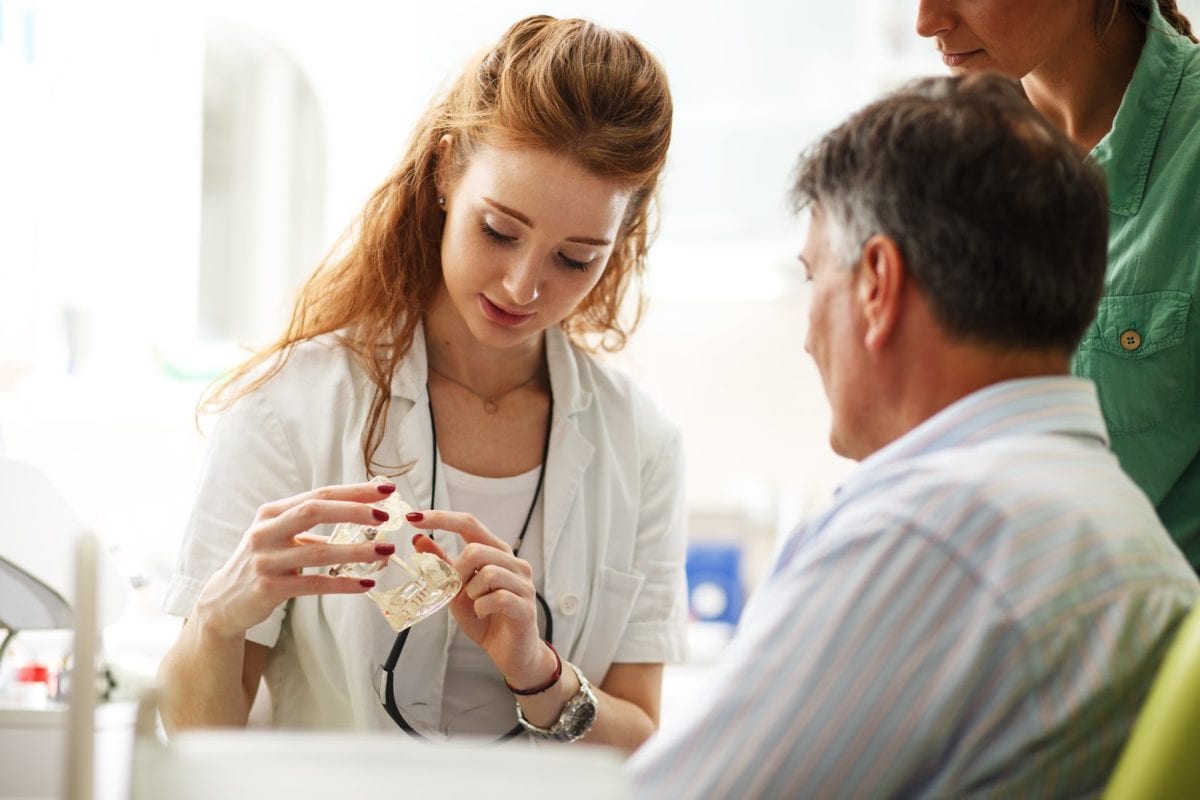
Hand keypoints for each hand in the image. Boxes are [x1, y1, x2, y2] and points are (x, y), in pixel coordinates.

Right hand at [193, 482, 400, 638]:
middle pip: (314, 511)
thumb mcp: (280, 535)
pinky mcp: (269, 588)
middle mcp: (266, 532)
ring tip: (385, 551)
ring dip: (357, 551)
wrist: (224, 600)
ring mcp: (266, 560)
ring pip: (318, 551)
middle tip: (386, 517)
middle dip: (354, 511)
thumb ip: (311, 524)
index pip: (319, 494)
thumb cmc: (263, 561)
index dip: (354, 491)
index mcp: (272, 512)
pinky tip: (366, 583)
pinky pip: (314, 584)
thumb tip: (363, 514)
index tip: (385, 489)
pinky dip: (343, 583)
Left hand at [408, 511, 554, 688]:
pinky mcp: (525, 606)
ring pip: (487, 573)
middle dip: (457, 572)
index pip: (469, 524)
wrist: (510, 652)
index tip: (414, 518)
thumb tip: (418, 539)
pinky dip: (481, 607)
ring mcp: (523, 583)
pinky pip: (496, 597)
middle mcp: (514, 562)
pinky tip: (483, 613)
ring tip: (475, 604)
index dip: (442, 519)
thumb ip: (442, 565)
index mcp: (496, 552)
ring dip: (471, 592)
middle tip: (456, 590)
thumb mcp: (457, 589)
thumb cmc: (486, 618)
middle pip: (476, 549)